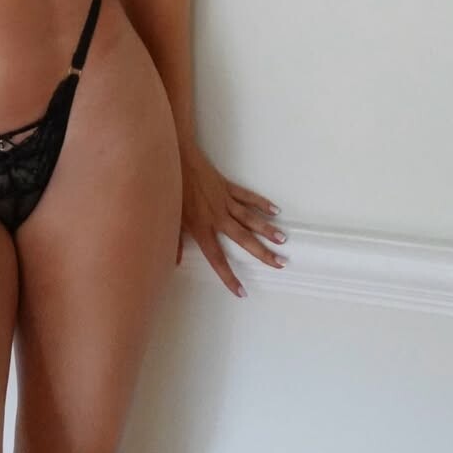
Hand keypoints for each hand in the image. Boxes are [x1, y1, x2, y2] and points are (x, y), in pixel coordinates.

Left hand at [176, 143, 284, 297]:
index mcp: (201, 228)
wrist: (175, 161)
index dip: (228, 276)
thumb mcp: (171, 220)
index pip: (217, 258)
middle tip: (279, 263)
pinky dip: (261, 203)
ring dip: (266, 229)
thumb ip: (175, 243)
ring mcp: (224, 201)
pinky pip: (247, 196)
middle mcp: (216, 217)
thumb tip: (174, 262)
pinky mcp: (227, 187)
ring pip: (249, 218)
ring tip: (282, 240)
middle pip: (243, 239)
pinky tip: (275, 211)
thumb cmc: (170, 191)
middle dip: (262, 253)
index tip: (242, 292)